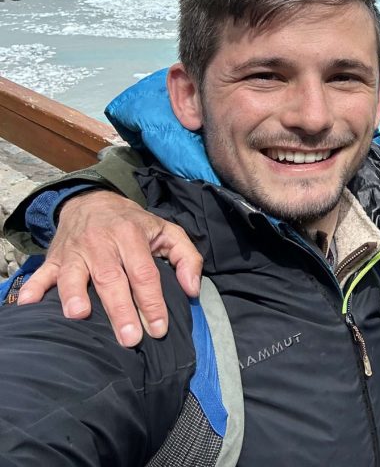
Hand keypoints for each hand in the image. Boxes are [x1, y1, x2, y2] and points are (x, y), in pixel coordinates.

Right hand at [16, 190, 203, 346]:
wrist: (92, 201)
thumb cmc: (134, 224)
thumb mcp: (167, 231)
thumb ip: (187, 258)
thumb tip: (192, 289)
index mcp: (131, 235)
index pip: (144, 273)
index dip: (152, 302)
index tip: (158, 329)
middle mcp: (102, 242)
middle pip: (111, 278)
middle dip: (120, 309)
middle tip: (129, 338)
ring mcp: (75, 251)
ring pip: (74, 275)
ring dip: (75, 295)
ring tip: (79, 316)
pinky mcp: (54, 258)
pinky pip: (43, 273)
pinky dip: (34, 287)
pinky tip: (28, 303)